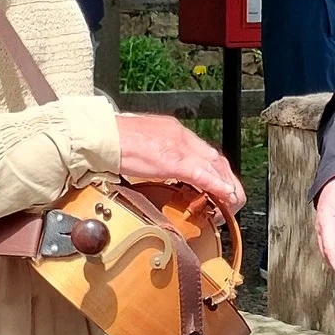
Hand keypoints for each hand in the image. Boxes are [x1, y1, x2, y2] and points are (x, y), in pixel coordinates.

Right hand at [115, 114, 244, 212]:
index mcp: (174, 132)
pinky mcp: (171, 160)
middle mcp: (180, 136)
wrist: (101, 135)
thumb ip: (157, 157)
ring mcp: (177, 147)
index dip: (218, 171)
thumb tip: (160, 171)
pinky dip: (216, 185)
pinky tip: (225, 195)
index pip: (205, 152)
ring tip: (233, 202)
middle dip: (228, 179)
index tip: (223, 186)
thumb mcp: (144, 146)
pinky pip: (201, 174)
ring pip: (213, 166)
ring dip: (226, 185)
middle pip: (215, 159)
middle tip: (234, 198)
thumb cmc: (114, 140)